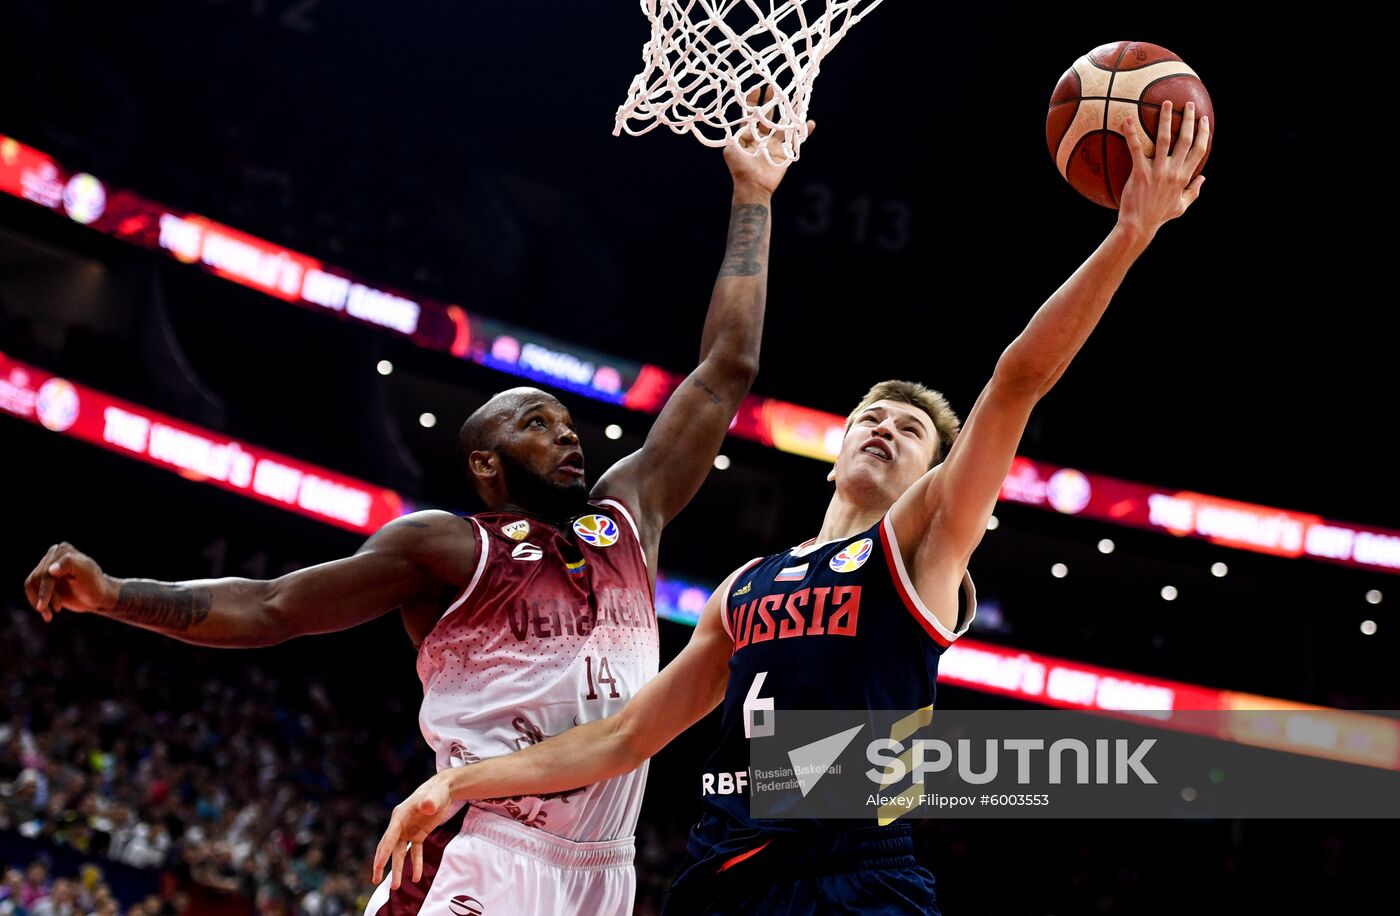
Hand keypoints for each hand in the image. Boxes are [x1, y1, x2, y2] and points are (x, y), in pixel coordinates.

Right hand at [23, 543, 114, 621]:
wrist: (96, 597)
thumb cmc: (94, 585)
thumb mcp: (86, 573)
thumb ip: (70, 565)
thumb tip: (51, 569)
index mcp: (63, 550)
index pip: (46, 571)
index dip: (48, 589)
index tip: (55, 605)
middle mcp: (52, 555)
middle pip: (37, 578)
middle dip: (46, 596)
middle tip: (57, 609)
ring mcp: (46, 566)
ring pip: (31, 585)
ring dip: (40, 601)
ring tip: (51, 613)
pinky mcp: (42, 578)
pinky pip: (31, 590)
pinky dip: (37, 602)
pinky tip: (47, 612)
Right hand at [371, 770, 454, 889]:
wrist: (442, 791)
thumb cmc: (437, 792)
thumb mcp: (435, 796)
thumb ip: (430, 802)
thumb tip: (426, 806)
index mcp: (399, 815)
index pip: (389, 836)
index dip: (384, 852)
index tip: (378, 866)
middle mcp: (400, 825)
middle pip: (388, 847)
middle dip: (381, 864)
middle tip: (375, 880)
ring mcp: (408, 831)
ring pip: (399, 853)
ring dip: (397, 869)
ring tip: (395, 887)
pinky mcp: (417, 835)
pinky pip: (415, 853)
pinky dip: (416, 864)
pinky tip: (417, 878)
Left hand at [723, 86, 814, 194]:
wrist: (753, 186)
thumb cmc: (740, 169)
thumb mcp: (731, 150)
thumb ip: (733, 135)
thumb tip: (737, 122)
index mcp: (748, 135)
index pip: (751, 114)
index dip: (753, 101)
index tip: (757, 88)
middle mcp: (762, 137)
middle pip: (768, 115)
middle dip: (771, 102)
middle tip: (775, 87)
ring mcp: (774, 144)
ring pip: (784, 125)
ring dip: (789, 113)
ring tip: (795, 99)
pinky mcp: (785, 152)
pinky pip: (796, 140)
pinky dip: (804, 132)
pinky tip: (810, 122)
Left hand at [1118, 100, 1209, 237]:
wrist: (1138, 226)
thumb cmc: (1158, 216)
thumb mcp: (1181, 207)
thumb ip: (1194, 192)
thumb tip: (1203, 179)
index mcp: (1184, 177)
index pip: (1199, 150)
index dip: (1203, 133)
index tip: (1205, 119)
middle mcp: (1173, 172)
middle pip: (1185, 140)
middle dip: (1189, 120)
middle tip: (1188, 104)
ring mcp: (1157, 172)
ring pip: (1164, 140)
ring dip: (1165, 119)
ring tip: (1166, 103)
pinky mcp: (1139, 174)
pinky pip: (1136, 150)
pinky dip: (1131, 134)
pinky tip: (1126, 120)